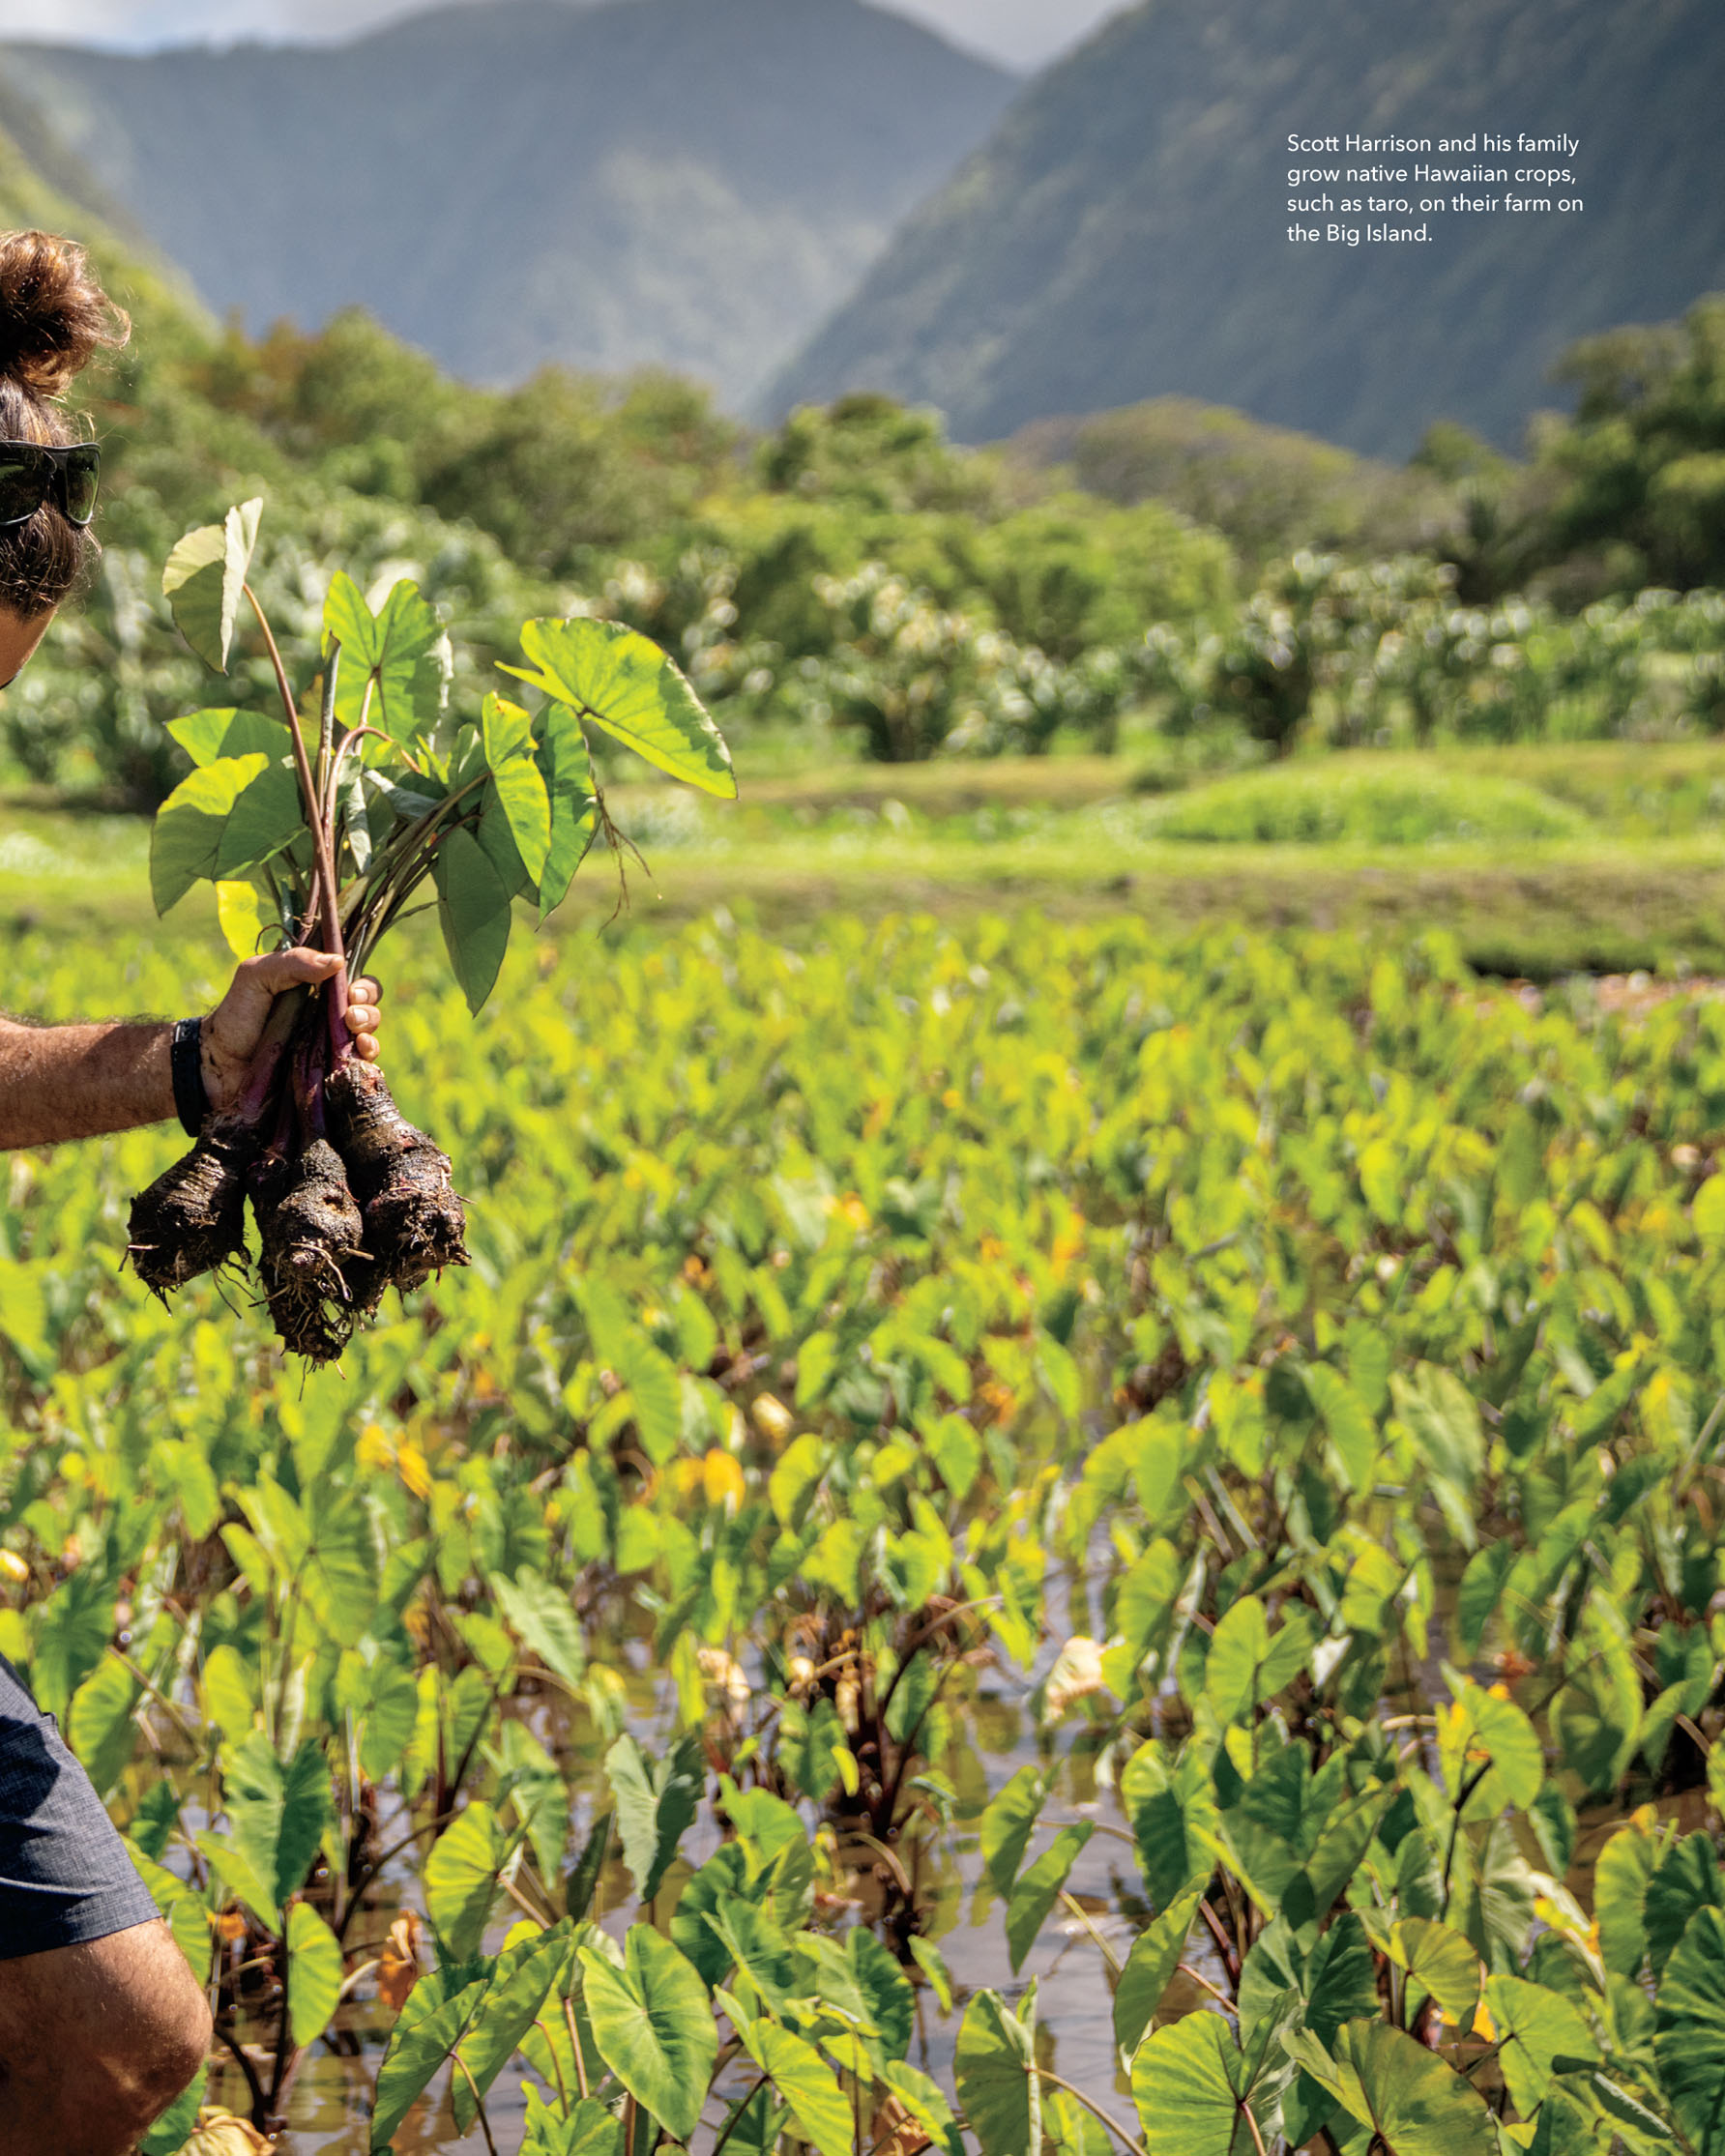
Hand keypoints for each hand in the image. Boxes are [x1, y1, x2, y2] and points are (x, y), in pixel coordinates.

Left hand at [200, 950, 383, 1113]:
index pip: (356, 983)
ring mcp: (330, 1049)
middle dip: (368, 1011)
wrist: (219, 1065)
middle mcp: (329, 1018)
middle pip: (370, 1010)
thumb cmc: (236, 1016)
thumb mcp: (256, 976)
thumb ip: (293, 962)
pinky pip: (361, 1071)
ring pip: (369, 1038)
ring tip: (355, 1038)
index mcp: (318, 991)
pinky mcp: (329, 1077)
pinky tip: (360, 1059)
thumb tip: (338, 962)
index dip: (363, 986)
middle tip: (350, 1017)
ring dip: (370, 1036)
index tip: (350, 992)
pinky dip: (368, 1064)